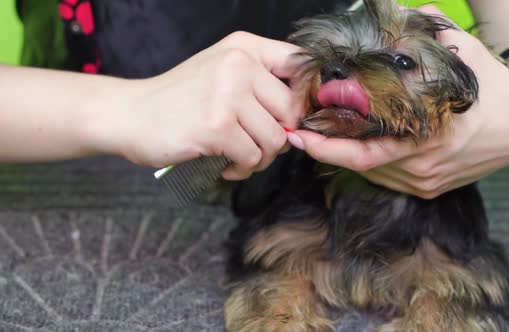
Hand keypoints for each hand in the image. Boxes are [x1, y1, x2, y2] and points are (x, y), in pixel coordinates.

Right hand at [94, 32, 302, 179]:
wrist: (131, 114)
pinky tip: (225, 165)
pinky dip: (243, 169)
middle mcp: (239, 64)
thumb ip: (263, 85)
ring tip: (239, 156)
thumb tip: (304, 120)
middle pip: (293, 111)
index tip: (288, 117)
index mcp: (244, 48)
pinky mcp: (216, 126)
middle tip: (257, 145)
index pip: (301, 66)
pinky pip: (252, 157)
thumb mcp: (222, 73)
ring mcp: (227, 94)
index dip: (304, 98)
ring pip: (276, 139)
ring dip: (261, 158)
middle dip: (280, 137)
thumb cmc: (181, 99)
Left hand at [288, 6, 508, 198]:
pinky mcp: (429, 188)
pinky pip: (387, 177)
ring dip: (345, 155)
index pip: (363, 153)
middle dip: (326, 150)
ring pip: (372, 172)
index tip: (299, 135)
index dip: (326, 148)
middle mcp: (423, 168)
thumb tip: (396, 15)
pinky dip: (367, 161)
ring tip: (322, 133)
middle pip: (360, 166)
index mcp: (428, 140)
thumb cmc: (494, 90)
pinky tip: (354, 143)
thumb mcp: (463, 55)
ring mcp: (426, 183)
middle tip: (299, 133)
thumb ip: (427, 35)